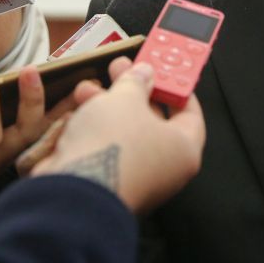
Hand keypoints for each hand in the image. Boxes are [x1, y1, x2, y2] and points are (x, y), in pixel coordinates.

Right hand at [32, 60, 205, 213]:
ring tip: (90, 87)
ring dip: (106, 105)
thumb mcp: (127, 98)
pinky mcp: (107, 182)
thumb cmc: (113, 149)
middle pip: (152, 120)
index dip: (176, 89)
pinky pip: (104, 148)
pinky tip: (79, 111)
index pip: (190, 114)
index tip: (164, 72)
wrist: (73, 193)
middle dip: (133, 91)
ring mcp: (135, 178)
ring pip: (124, 132)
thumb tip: (143, 74)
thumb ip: (136, 81)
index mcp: (184, 149)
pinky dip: (93, 128)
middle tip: (122, 70)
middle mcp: (164, 168)